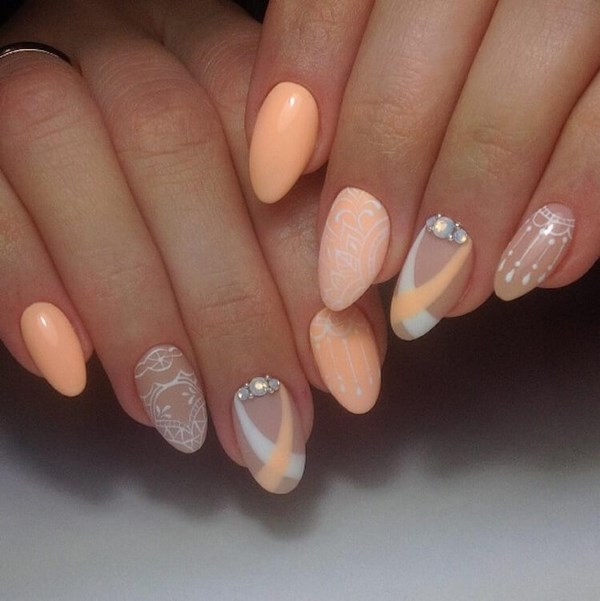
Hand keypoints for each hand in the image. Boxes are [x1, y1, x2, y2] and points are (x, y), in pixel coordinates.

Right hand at [0, 0, 386, 492]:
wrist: (52, 149)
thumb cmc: (167, 188)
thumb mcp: (246, 209)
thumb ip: (297, 262)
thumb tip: (348, 362)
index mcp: (211, 50)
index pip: (276, 144)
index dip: (311, 268)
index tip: (346, 378)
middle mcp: (124, 43)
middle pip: (176, 147)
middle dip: (232, 309)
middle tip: (269, 426)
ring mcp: (34, 71)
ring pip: (68, 159)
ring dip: (135, 312)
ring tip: (183, 420)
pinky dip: (26, 286)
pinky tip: (71, 370)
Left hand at [246, 0, 598, 339]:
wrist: (577, 17)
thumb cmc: (476, 31)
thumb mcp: (413, 21)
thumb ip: (353, 56)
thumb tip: (281, 155)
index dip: (301, 78)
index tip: (272, 176)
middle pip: (420, 55)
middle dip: (380, 171)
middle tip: (353, 270)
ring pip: (513, 100)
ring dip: (466, 212)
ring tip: (438, 293)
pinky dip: (571, 200)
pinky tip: (531, 268)